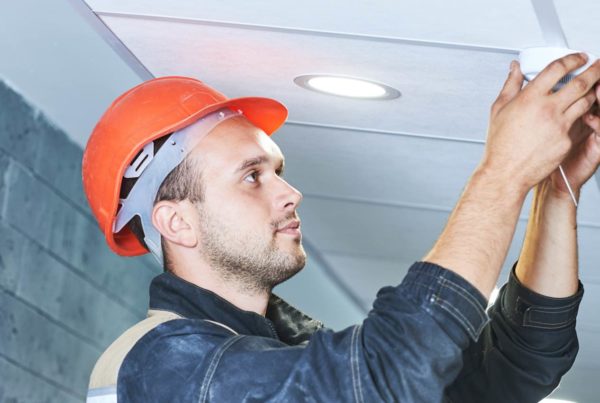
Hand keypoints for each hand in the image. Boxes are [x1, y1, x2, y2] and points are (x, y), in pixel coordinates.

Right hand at [480, 54, 599, 193]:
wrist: (506, 171)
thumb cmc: (501, 144)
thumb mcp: (499, 109)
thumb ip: (511, 85)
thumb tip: (515, 69)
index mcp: (529, 98)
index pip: (557, 68)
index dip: (572, 59)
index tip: (579, 57)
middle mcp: (547, 109)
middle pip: (581, 82)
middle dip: (595, 70)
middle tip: (599, 64)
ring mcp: (559, 125)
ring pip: (586, 102)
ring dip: (593, 92)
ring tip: (594, 88)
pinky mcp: (566, 140)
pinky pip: (578, 123)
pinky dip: (581, 115)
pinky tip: (579, 113)